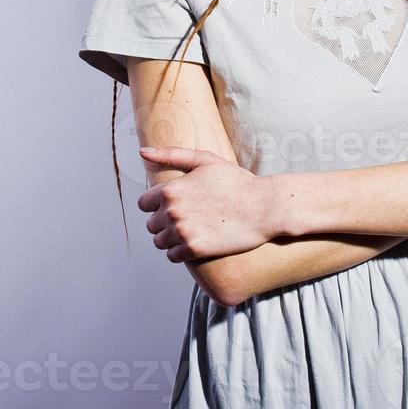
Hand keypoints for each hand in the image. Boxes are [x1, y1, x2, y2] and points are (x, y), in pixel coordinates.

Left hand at [135, 147, 282, 262]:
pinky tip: (195, 242)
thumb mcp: (205, 160)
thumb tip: (142, 152)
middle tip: (188, 218)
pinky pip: (172, 256)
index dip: (157, 205)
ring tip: (190, 231)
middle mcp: (172, 211)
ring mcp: (182, 232)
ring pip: (159, 242)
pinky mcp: (194, 249)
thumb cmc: (236, 181)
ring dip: (171, 239)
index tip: (174, 205)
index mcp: (171, 189)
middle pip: (151, 225)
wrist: (264, 207)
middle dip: (165, 222)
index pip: (143, 204)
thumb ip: (171, 155)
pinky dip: (180, 252)